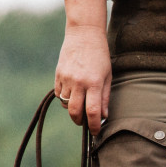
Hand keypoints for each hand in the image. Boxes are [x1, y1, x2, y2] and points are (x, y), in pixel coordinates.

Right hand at [55, 0, 110, 133]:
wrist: (84, 34)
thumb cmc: (100, 57)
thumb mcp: (107, 77)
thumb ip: (105, 97)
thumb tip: (104, 117)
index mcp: (94, 83)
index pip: (93, 112)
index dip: (94, 126)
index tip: (96, 132)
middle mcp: (79, 82)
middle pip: (75, 112)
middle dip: (80, 122)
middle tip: (86, 122)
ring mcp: (66, 78)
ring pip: (66, 104)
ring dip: (73, 109)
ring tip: (81, 104)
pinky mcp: (58, 74)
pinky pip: (59, 94)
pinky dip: (65, 99)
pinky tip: (73, 94)